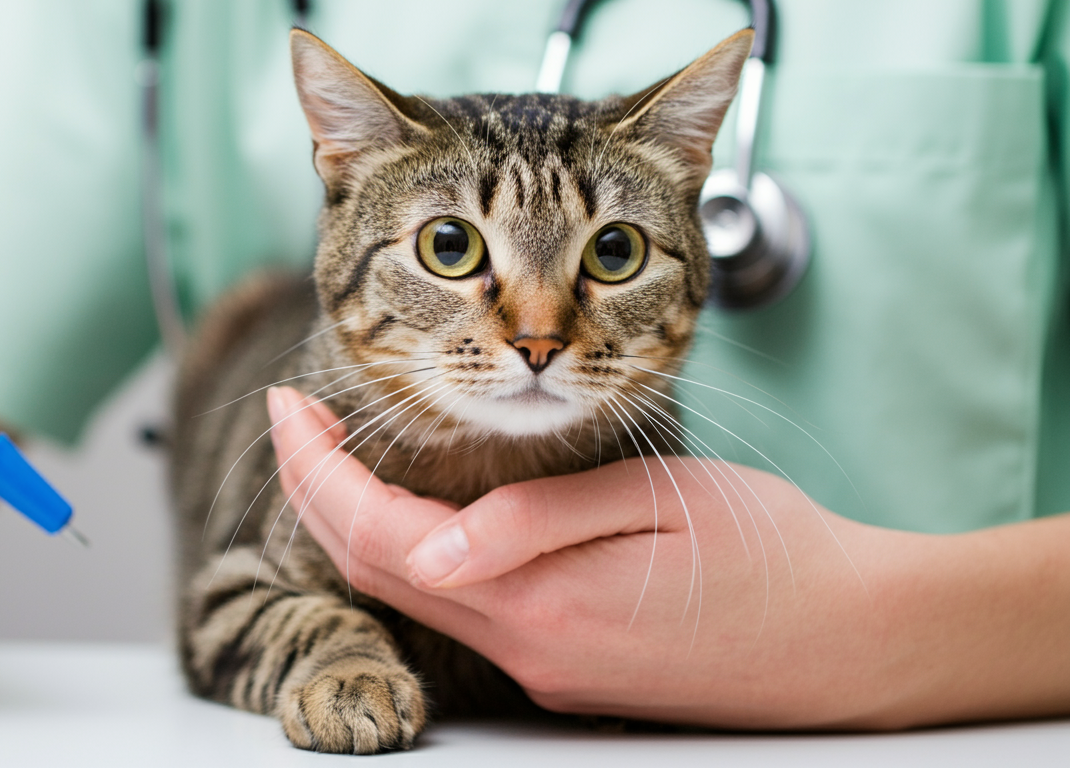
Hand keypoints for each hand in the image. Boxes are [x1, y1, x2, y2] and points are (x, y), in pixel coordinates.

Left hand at [267, 385, 936, 728]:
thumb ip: (529, 523)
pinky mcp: (563, 662)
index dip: (316, 470)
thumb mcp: (654, 505)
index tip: (291, 405)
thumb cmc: (775, 558)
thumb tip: (424, 544)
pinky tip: (422, 501)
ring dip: (358, 517)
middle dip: (316, 489)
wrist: (856, 643)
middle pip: (373, 570)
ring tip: (341, 446)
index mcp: (537, 606)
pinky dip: (413, 546)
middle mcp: (524, 648)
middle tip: (297, 415)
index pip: (377, 537)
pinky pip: (458, 604)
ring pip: (409, 589)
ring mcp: (541, 664)